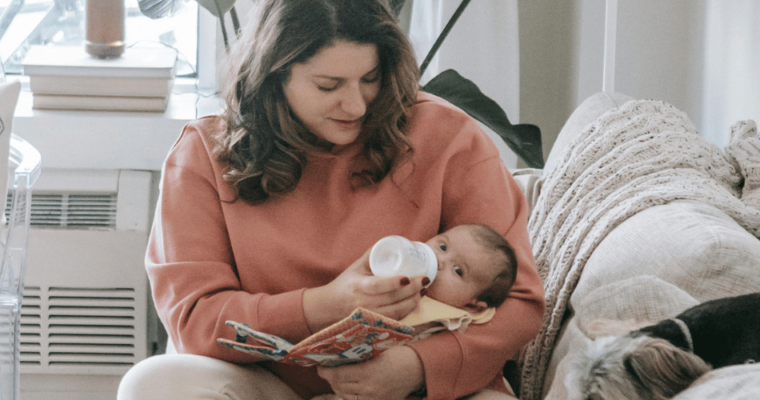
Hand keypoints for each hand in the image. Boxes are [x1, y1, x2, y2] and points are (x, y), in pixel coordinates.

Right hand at [304, 249, 426, 331]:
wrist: (330, 307)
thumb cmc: (345, 284)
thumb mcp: (356, 267)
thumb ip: (372, 254)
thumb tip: (392, 241)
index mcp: (357, 286)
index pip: (378, 286)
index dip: (394, 283)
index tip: (408, 277)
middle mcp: (363, 304)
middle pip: (392, 299)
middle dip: (412, 290)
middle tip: (425, 279)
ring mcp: (369, 317)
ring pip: (397, 312)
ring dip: (414, 301)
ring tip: (423, 290)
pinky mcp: (374, 325)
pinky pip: (395, 320)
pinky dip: (408, 311)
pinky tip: (416, 301)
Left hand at [317, 346, 424, 399]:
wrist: (418, 369)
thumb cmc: (397, 355)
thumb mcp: (376, 352)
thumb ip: (357, 357)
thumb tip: (335, 358)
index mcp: (369, 372)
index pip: (338, 375)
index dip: (325, 371)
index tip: (319, 367)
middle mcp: (370, 389)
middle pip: (339, 387)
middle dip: (329, 379)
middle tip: (325, 371)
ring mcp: (374, 399)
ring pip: (345, 397)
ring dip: (337, 389)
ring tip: (334, 381)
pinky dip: (347, 397)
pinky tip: (343, 391)